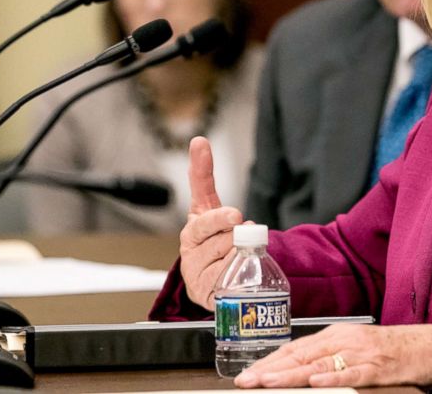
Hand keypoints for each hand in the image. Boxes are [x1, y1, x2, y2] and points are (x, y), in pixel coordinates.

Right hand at [180, 136, 242, 309]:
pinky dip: (234, 272)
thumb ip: (208, 181)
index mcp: (196, 219)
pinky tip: (237, 271)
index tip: (201, 145)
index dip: (200, 167)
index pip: (199, 188)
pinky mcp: (201, 288)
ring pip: (222, 249)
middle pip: (208, 224)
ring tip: (241, 253)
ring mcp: (193, 265)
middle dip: (224, 220)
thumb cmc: (214, 245)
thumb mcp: (216, 214)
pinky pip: (224, 275)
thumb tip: (198, 143)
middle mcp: (190, 241)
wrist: (212, 285)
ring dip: (238, 249)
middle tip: (237, 218)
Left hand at [234, 323, 431, 388]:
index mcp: (334, 335)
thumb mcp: (352, 347)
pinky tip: (315, 382)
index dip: (270, 360)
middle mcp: (343, 340)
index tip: (249, 373)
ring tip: (268, 381)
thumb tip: (295, 367)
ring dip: (291, 373)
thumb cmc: (388, 349)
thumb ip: (326, 355)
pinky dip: (332, 378)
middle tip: (247, 379)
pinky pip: (352, 374)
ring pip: (319, 365)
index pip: (295, 348)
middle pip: (300, 355)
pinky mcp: (377, 367)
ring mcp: (360, 353)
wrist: (426, 346)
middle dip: (270, 368)